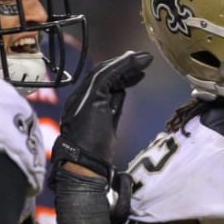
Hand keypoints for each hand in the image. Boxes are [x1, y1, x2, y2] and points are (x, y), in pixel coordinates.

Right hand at [52, 51, 152, 179]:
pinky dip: (121, 66)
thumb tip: (122, 92)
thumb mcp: (108, 125)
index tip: (138, 73)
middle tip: (143, 59)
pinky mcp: (90, 98)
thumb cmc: (95, 153)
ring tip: (144, 58)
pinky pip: (105, 75)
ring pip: (103, 71)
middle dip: (124, 65)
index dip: (120, 74)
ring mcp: (82, 97)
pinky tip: (134, 62)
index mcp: (82, 104)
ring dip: (125, 63)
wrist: (84, 165)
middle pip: (102, 74)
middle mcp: (79, 98)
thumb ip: (112, 107)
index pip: (102, 83)